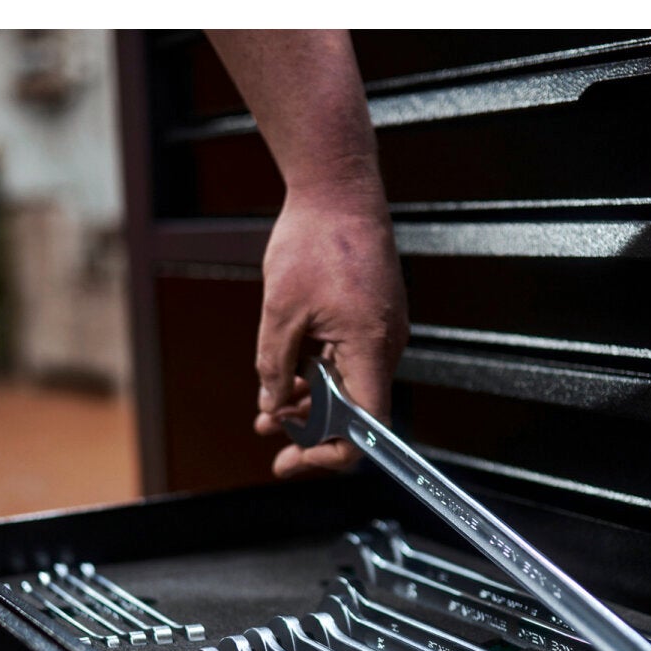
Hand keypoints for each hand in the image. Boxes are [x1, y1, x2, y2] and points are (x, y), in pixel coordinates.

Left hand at [252, 182, 407, 476]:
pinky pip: (347, 362)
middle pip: (353, 413)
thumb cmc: (315, 240)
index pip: (365, 429)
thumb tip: (272, 408)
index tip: (294, 460)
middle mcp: (384, 347)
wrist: (338, 189)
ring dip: (307, 404)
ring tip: (267, 413)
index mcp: (369, 349)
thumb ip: (274, 367)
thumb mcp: (280, 313)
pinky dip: (316, 377)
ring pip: (346, 388)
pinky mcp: (371, 320)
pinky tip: (284, 381)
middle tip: (268, 440)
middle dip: (309, 431)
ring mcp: (381, 333)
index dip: (330, 455)